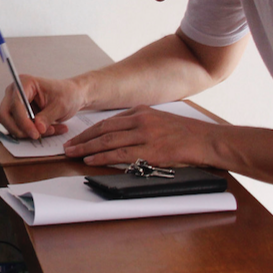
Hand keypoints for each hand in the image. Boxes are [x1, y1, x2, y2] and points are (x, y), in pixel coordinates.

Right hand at [0, 75, 84, 139]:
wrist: (72, 96)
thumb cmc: (67, 94)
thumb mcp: (61, 106)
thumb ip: (48, 117)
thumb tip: (37, 128)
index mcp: (25, 83)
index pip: (16, 104)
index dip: (23, 121)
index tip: (35, 133)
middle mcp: (15, 91)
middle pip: (5, 115)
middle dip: (20, 129)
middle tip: (37, 136)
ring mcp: (14, 103)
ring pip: (10, 123)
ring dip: (27, 132)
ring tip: (49, 131)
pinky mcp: (17, 113)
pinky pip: (17, 127)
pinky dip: (30, 132)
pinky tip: (47, 131)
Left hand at [63, 105, 213, 167]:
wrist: (206, 140)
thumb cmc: (185, 134)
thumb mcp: (160, 121)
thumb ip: (140, 126)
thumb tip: (119, 137)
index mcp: (141, 112)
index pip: (108, 122)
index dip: (89, 131)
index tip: (77, 138)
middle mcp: (140, 120)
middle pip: (103, 129)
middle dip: (82, 139)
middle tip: (67, 147)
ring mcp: (144, 134)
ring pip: (107, 141)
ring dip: (86, 148)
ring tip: (72, 154)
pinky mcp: (150, 150)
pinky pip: (120, 154)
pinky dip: (102, 157)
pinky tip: (90, 160)